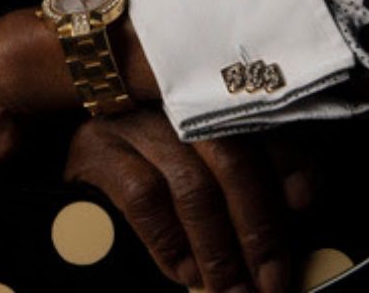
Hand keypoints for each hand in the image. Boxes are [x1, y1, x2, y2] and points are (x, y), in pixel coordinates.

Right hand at [64, 109, 298, 291]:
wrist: (65, 181)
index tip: (303, 205)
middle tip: (270, 280)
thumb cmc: (154, 171)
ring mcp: (131, 119)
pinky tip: (183, 271)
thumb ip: (248, 177)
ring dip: (218, 248)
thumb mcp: (205, 163)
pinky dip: (171, 242)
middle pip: (231, 157)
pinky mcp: (95, 146)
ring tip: (232, 288)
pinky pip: (144, 198)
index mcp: (208, 96)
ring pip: (192, 184)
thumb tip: (296, 207)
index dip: (289, 159)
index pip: (260, 118)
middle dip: (257, 228)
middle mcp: (171, 98)